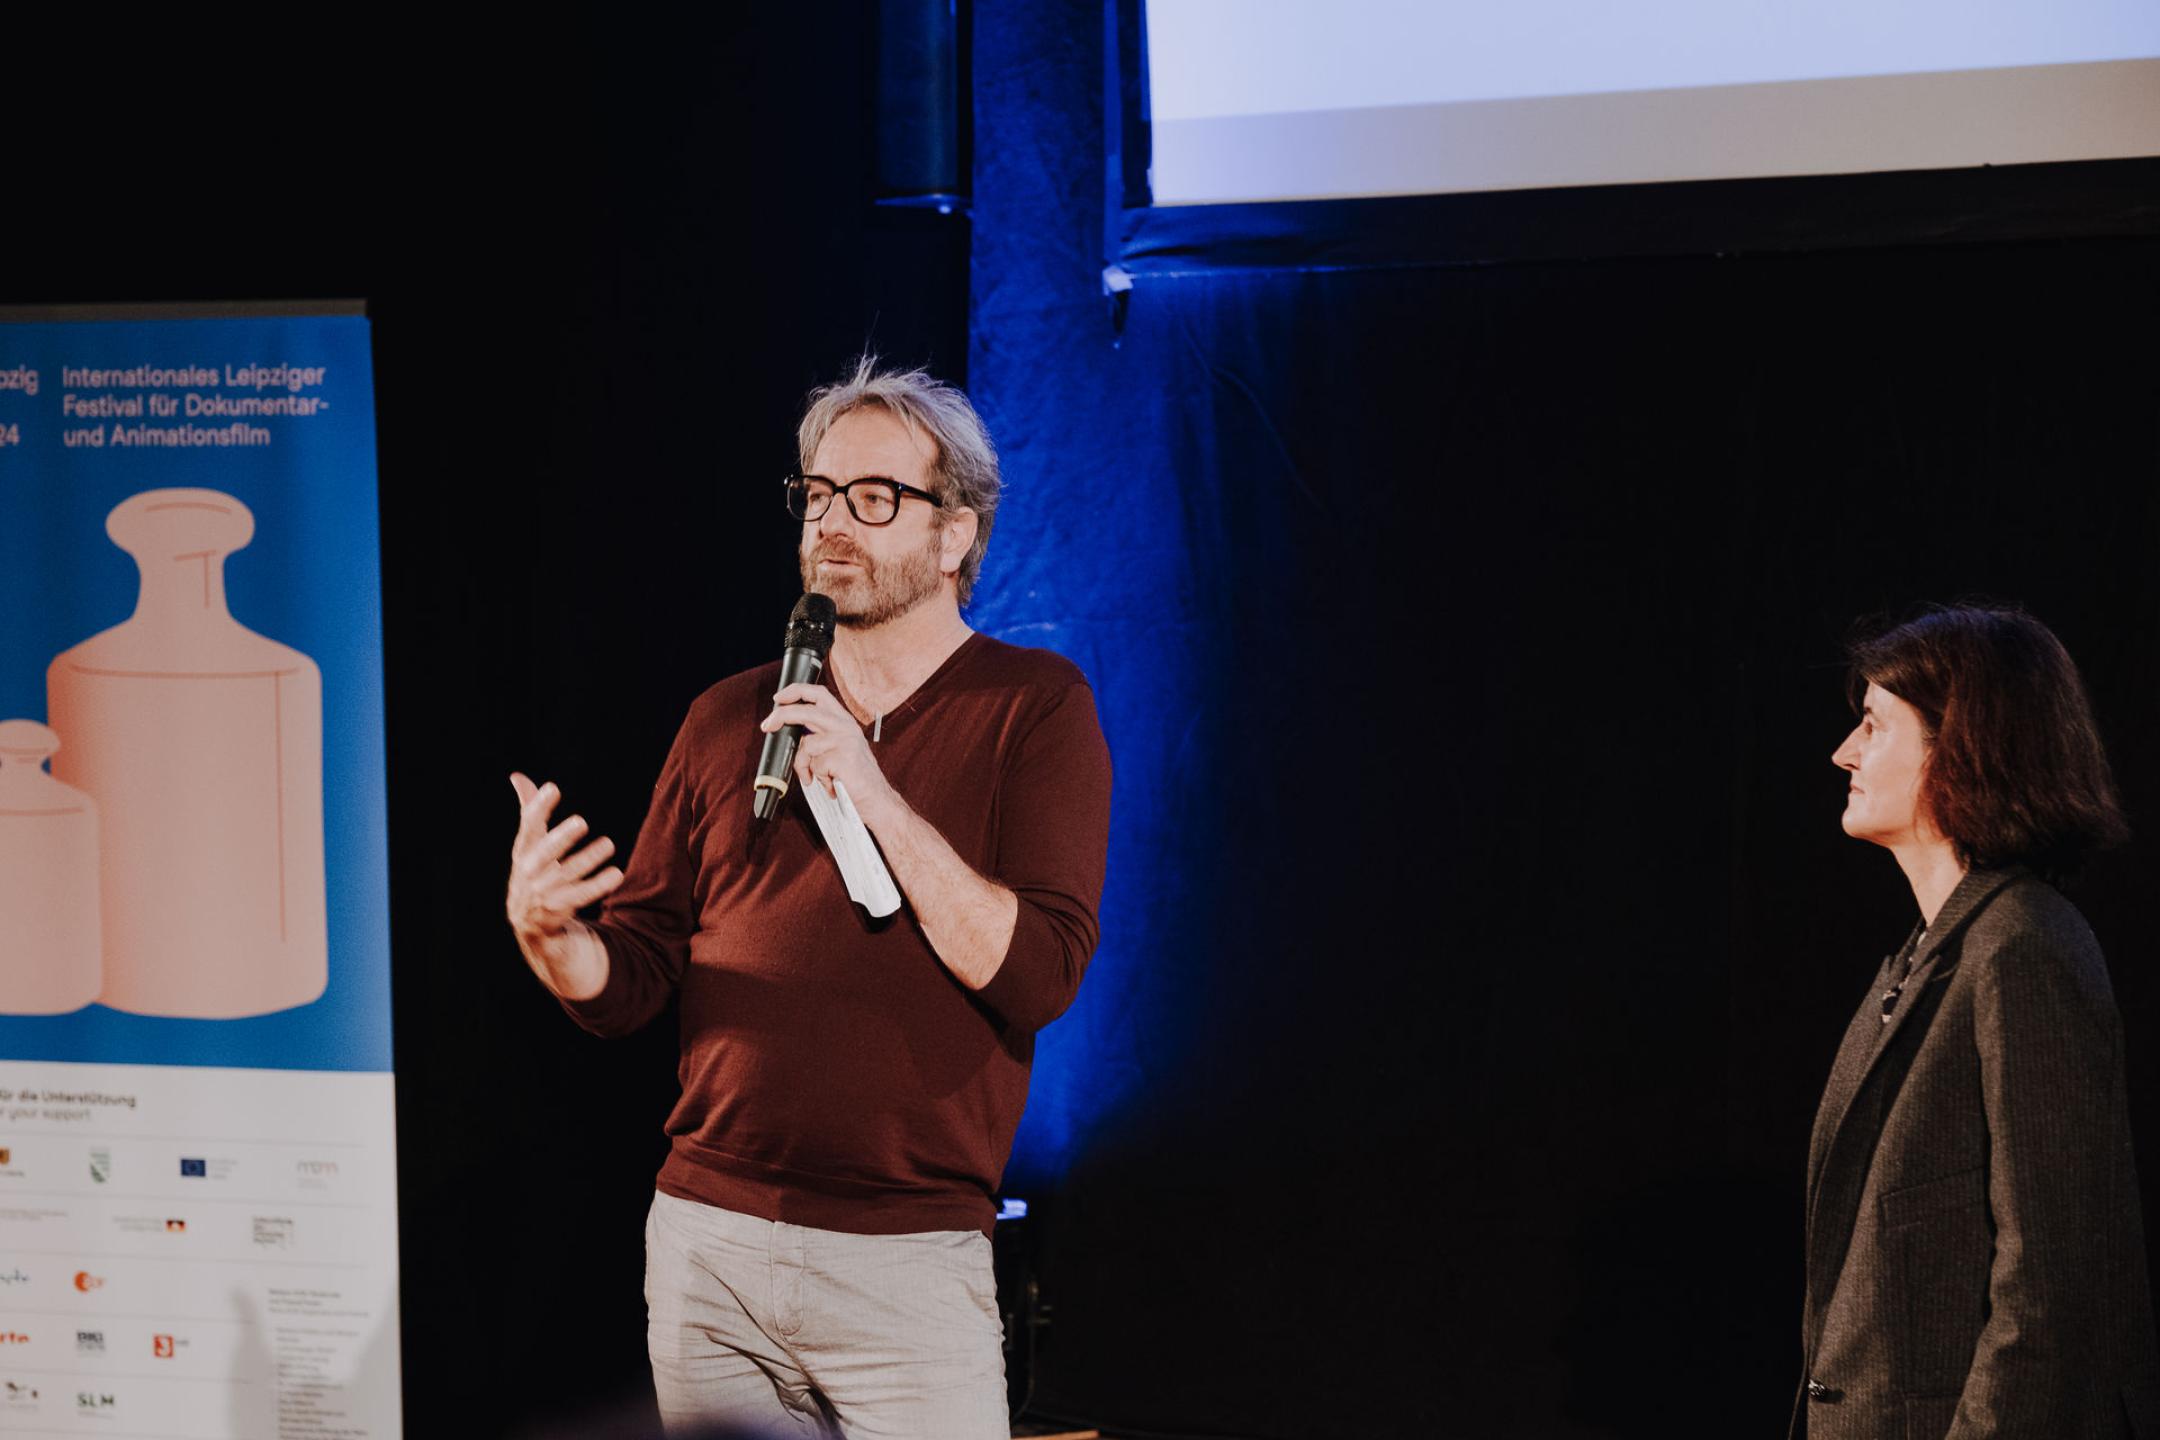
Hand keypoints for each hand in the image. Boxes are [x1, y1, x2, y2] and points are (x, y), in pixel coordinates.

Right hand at [506, 772, 624, 941]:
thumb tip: (517, 776)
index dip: (539, 808)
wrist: (527, 919)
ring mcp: (543, 892)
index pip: (528, 826)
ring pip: (566, 875)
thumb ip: (529, 809)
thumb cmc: (533, 868)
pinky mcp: (558, 909)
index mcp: (523, 850)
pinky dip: (598, 886)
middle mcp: (530, 871)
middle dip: (561, 838)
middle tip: (581, 822)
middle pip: (544, 854)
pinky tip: (616, 874)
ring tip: (609, 844)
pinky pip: (580, 897)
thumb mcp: (528, 842)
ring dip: (588, 859)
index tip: (553, 788)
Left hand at [759, 683, 899, 825]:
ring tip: (816, 776)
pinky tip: (830, 784)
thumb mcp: (839, 748)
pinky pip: (814, 766)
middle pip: (806, 711)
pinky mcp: (841, 757)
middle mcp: (845, 726)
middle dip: (781, 716)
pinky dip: (818, 778)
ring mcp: (844, 740)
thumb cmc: (854, 776)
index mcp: (844, 720)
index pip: (819, 694)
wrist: (876, 798)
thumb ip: (819, 735)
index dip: (796, 691)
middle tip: (767, 726)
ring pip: (806, 745)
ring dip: (804, 766)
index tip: (779, 699)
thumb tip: (789, 732)